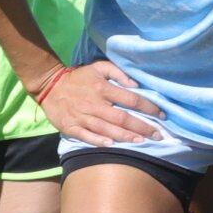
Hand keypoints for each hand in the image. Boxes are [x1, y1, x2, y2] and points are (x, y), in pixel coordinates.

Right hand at [36, 62, 160, 145]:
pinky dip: (99, 141)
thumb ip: (118, 72)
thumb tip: (136, 84)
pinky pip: (86, 136)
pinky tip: (112, 145)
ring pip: (107, 130)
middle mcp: (94, 104)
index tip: (162, 115)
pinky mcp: (70, 127)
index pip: (131, 99)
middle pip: (122, 118)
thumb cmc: (79, 77)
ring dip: (125, 137)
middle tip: (158, 135)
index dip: (149, 108)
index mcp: (102, 88)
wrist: (50, 85)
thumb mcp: (99, 67)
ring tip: (142, 141)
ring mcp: (81, 117)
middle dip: (142, 128)